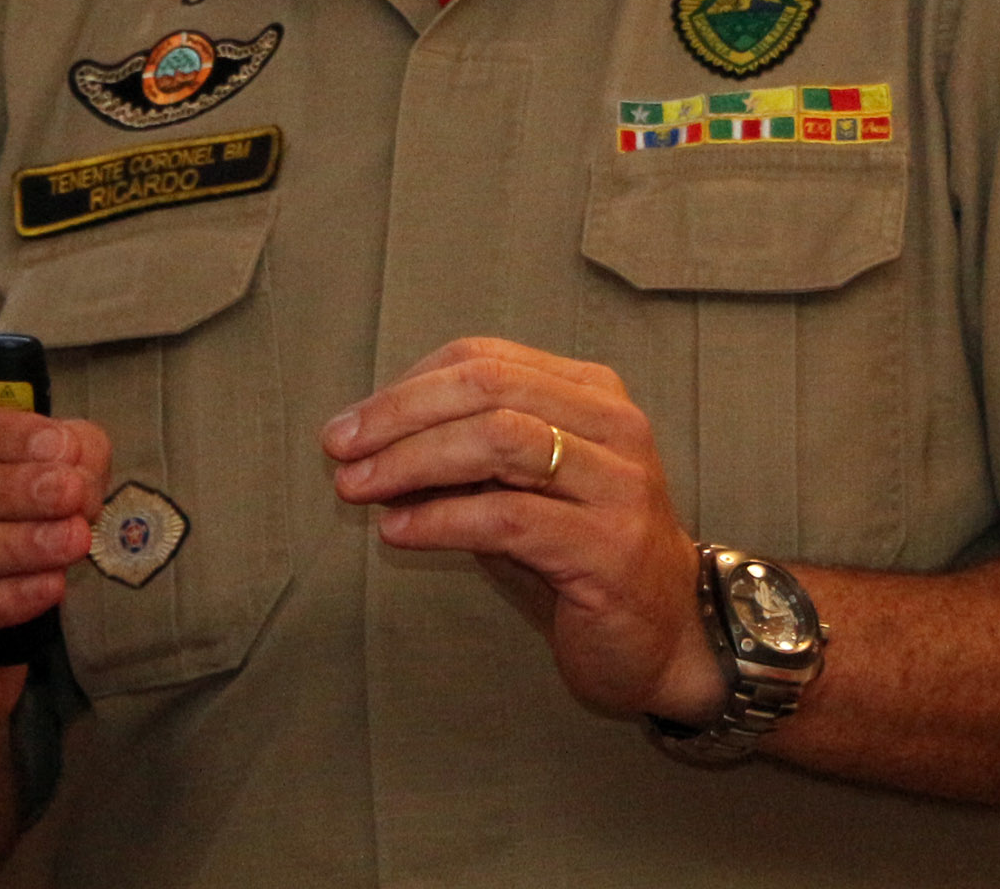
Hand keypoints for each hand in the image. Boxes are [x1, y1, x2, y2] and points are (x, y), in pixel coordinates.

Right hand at [0, 396, 111, 737]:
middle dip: (11, 490)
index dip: (3, 434)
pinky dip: (3, 597)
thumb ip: (62, 461)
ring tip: (72, 542)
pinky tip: (49, 588)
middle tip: (72, 495)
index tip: (61, 447)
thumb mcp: (34, 492)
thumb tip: (76, 457)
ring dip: (12, 544)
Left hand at [322, 336, 722, 722]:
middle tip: (338, 449)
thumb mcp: (519, 491)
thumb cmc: (577, 557)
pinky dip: (440, 519)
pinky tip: (399, 530)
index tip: (349, 426)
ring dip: (412, 461)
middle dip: (399, 415)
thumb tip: (366, 444)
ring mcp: (619, 484)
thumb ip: (463, 458)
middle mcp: (614, 426)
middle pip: (489, 389)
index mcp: (592, 394)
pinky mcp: (609, 547)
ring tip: (358, 488)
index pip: (486, 360)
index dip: (407, 387)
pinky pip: (508, 518)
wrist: (661, 638)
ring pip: (499, 441)